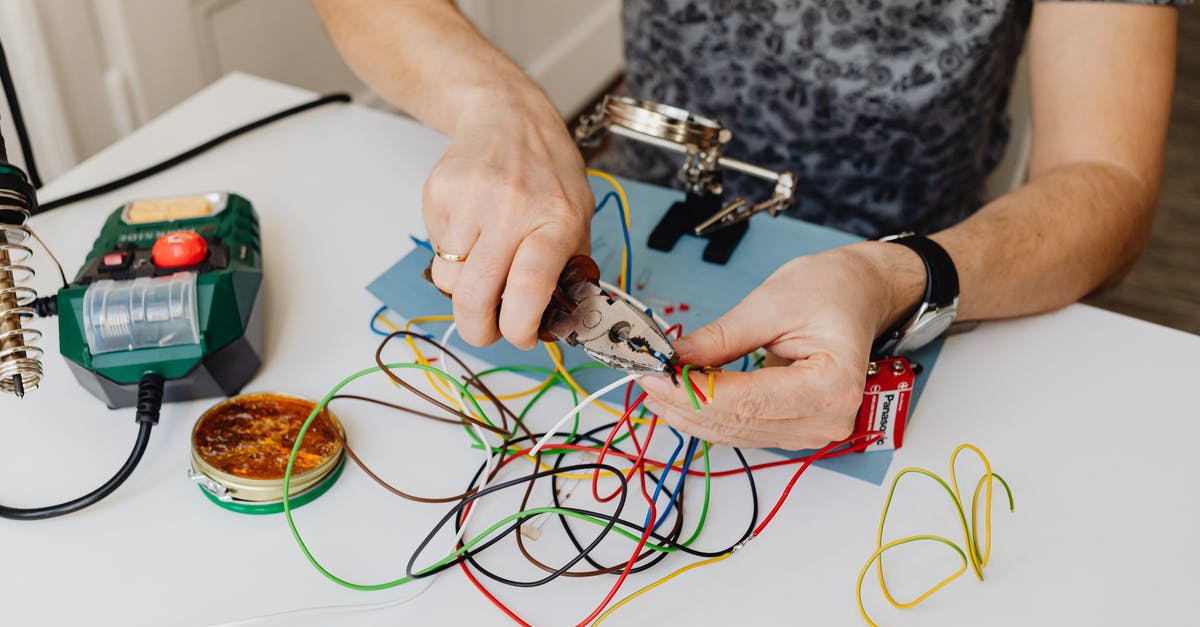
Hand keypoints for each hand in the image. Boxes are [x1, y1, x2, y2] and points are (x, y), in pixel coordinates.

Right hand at [424, 91, 593, 348]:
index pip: (530, 285)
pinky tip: (470, 229)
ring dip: (462, 289)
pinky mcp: (437, 192)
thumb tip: (557, 322)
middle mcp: (512, 208)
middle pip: (475, 294)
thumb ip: (568, 268)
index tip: (521, 337)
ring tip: (482, 267)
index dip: (520, 326)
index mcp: (555, 219)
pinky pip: (435, 248)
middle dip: (477, 330)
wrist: (508, 117)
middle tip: (485, 332)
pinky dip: (450, 254)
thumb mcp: (578, 215)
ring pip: (448, 278)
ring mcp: (470, 199)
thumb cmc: (548, 173)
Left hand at [638, 242, 923, 449]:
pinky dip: (711, 416)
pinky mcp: (799, 429)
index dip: (691, 393)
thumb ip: (720, 338)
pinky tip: (682, 398)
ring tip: (656, 387)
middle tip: (644, 378)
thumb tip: (673, 359)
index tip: (652, 377)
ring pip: (736, 434)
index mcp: (832, 384)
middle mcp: (828, 419)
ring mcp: (815, 430)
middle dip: (684, 403)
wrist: (861, 294)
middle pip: (738, 423)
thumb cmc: (831, 290)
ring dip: (692, 414)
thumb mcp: (771, 303)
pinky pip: (746, 430)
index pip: (746, 401)